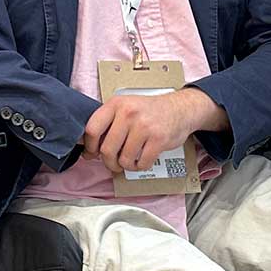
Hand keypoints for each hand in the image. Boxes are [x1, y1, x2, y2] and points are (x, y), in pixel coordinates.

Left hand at [83, 89, 205, 172]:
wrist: (180, 109)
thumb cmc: (150, 112)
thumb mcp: (126, 107)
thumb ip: (108, 123)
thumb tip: (89, 149)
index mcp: (116, 104)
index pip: (92, 129)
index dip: (89, 146)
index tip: (92, 153)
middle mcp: (129, 113)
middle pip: (107, 149)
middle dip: (109, 162)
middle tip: (113, 163)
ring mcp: (144, 126)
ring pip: (124, 159)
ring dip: (126, 165)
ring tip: (130, 160)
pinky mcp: (158, 139)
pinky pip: (142, 163)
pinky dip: (140, 167)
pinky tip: (142, 160)